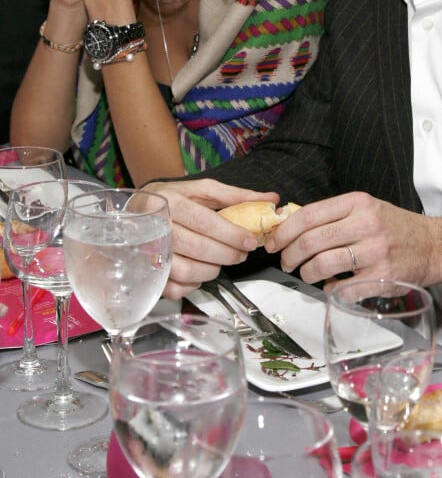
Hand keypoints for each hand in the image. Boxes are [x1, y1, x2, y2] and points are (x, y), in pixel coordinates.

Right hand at [143, 180, 278, 297]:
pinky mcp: (146, 272)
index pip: (205, 222)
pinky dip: (193, 284)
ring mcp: (148, 251)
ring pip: (186, 270)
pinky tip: (200, 271)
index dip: (231, 234)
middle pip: (197, 247)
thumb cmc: (173, 199)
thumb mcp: (201, 190)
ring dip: (212, 270)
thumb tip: (271, 199)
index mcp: (171, 201)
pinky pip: (174, 287)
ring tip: (222, 262)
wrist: (134, 210)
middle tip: (241, 254)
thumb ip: (235, 196)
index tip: (251, 241)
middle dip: (227, 254)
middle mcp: (157, 226)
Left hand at [264, 190, 441, 291]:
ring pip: (322, 265)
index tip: (274, 241)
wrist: (433, 245)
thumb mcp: (366, 208)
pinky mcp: (382, 278)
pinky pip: (342, 288)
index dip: (284, 231)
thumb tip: (292, 227)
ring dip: (307, 273)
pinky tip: (332, 286)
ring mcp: (375, 252)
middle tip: (284, 262)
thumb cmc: (394, 226)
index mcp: (358, 203)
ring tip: (307, 274)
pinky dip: (330, 289)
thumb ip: (334, 215)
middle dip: (289, 254)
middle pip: (311, 241)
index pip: (309, 215)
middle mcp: (366, 224)